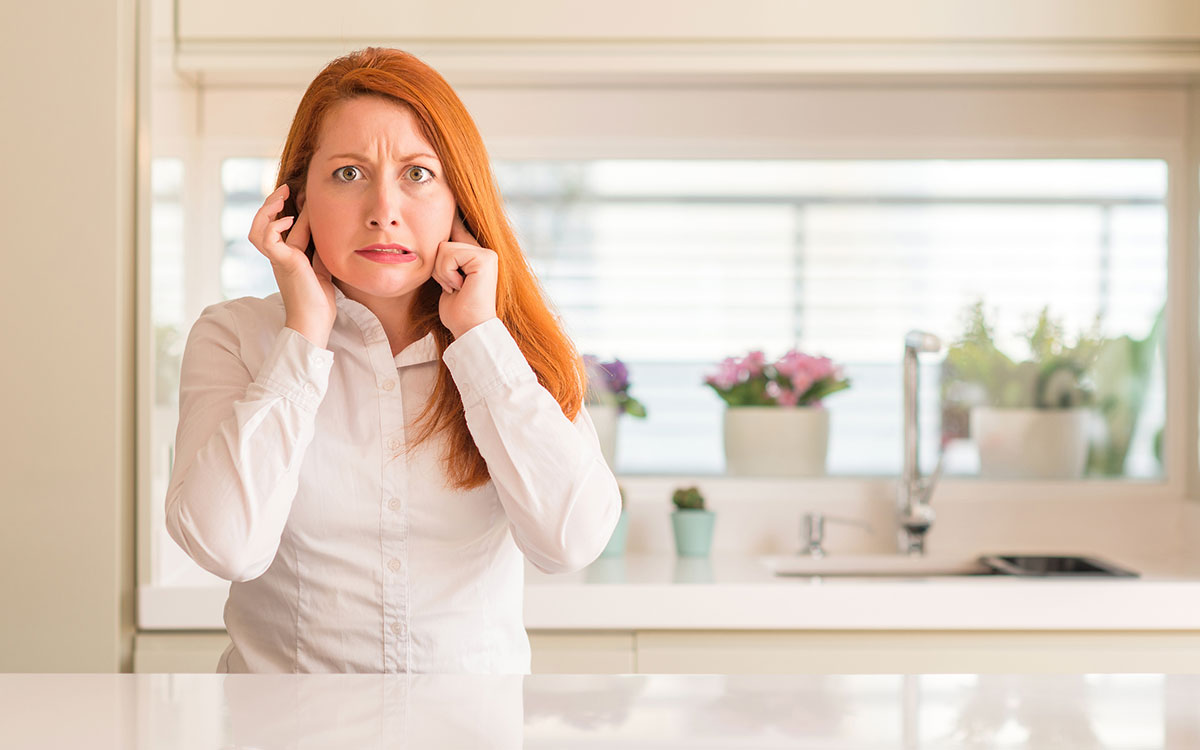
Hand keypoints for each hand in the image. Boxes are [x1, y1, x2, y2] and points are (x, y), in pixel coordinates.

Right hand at [247, 183, 336, 347]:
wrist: (314, 323)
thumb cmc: (319, 302)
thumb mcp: (323, 269)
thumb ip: (321, 252)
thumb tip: (329, 233)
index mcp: (288, 257)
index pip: (284, 227)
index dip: (292, 209)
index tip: (303, 194)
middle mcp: (279, 257)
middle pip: (264, 224)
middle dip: (272, 203)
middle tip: (286, 188)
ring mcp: (277, 259)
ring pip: (258, 229)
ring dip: (267, 210)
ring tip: (280, 197)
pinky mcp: (282, 262)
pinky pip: (266, 239)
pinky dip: (274, 225)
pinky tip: (288, 220)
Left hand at [433, 213, 498, 338]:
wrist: (469, 329)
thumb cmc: (458, 311)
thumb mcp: (447, 278)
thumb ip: (446, 258)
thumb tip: (433, 238)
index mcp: (478, 255)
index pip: (454, 231)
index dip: (446, 233)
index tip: (447, 239)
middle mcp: (485, 252)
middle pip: (443, 242)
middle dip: (438, 268)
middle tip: (453, 288)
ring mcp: (487, 255)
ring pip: (443, 248)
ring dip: (442, 273)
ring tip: (457, 288)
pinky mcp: (485, 259)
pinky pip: (449, 255)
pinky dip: (447, 275)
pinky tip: (460, 287)